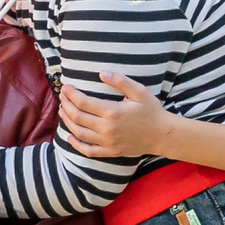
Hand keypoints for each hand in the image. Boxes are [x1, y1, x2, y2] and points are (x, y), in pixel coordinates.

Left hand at [60, 72, 174, 160]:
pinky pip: (88, 151)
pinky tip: (70, 137)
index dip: (71, 94)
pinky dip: (76, 145)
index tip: (66, 87)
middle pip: (77, 117)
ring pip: (79, 133)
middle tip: (62, 96)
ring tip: (62, 111)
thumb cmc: (152, 111)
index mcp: (112, 112)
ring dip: (67, 122)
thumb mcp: (139, 91)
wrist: (163, 134)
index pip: (83, 102)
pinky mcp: (110, 151)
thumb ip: (120, 81)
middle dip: (66, 105)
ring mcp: (107, 142)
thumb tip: (102, 73)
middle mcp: (106, 129)